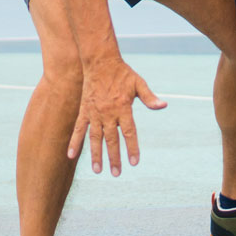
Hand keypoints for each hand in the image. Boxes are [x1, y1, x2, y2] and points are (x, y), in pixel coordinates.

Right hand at [67, 58, 166, 175]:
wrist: (100, 62)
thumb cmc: (122, 73)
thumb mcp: (138, 83)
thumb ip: (149, 97)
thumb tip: (164, 105)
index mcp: (123, 108)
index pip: (129, 133)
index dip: (132, 148)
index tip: (134, 162)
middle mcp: (108, 113)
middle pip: (112, 140)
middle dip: (114, 158)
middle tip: (116, 173)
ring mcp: (94, 113)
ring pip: (95, 138)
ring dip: (96, 155)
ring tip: (98, 170)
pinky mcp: (84, 111)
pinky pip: (79, 129)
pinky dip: (75, 142)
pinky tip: (71, 155)